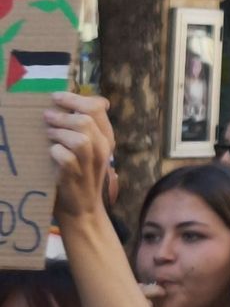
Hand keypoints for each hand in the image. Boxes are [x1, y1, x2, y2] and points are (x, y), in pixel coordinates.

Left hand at [44, 92, 112, 226]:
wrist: (82, 209)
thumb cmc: (80, 175)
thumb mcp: (90, 149)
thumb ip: (86, 128)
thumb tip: (73, 104)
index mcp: (107, 137)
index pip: (98, 107)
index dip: (75, 99)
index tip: (56, 97)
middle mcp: (103, 148)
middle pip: (86, 120)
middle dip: (61, 115)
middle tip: (46, 117)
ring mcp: (90, 163)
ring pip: (79, 138)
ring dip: (58, 132)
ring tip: (48, 134)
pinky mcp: (75, 176)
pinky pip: (64, 157)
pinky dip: (54, 151)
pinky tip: (50, 152)